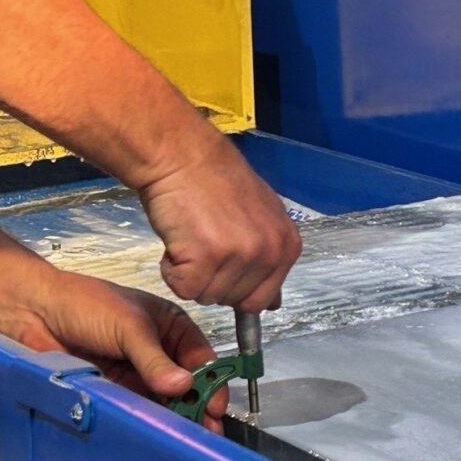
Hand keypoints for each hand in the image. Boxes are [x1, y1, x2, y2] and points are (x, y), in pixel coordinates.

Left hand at [21, 273, 227, 432]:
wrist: (32, 312)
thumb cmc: (85, 305)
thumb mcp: (128, 326)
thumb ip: (155, 359)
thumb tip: (183, 387)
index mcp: (171, 328)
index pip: (201, 358)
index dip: (211, 381)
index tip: (215, 405)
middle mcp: (159, 352)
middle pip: (187, 384)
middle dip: (198, 405)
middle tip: (207, 430)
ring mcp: (137, 374)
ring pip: (164, 400)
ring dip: (175, 417)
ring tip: (187, 438)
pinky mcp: (116, 392)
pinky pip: (138, 409)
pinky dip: (149, 421)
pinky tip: (159, 434)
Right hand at [139, 134, 301, 311]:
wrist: (182, 156)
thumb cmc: (215, 183)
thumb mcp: (260, 219)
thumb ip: (269, 259)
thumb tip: (274, 304)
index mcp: (288, 247)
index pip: (263, 299)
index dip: (235, 286)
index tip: (221, 262)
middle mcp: (271, 252)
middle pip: (234, 301)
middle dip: (212, 280)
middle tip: (202, 243)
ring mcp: (242, 255)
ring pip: (208, 296)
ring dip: (191, 274)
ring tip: (191, 237)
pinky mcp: (208, 256)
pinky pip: (184, 289)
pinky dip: (172, 271)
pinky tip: (177, 242)